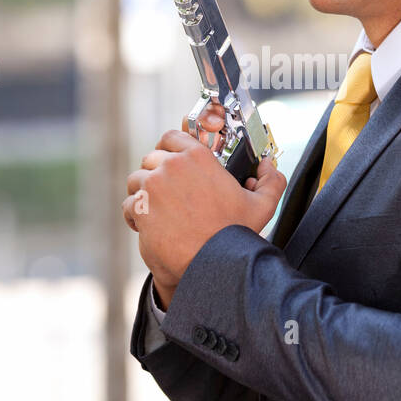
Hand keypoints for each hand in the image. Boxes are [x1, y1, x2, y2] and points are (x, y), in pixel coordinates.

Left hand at [124, 103, 285, 308]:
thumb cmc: (235, 235)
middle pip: (151, 158)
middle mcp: (172, 166)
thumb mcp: (262, 205)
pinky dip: (134, 215)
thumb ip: (271, 181)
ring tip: (154, 209)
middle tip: (164, 191)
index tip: (170, 161)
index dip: (169, 148)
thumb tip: (269, 166)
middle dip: (155, 172)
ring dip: (142, 192)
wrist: (213, 263)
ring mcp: (153, 186)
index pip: (171, 137)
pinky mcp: (140, 208)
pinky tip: (147, 226)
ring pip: (136, 180)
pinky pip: (129, 204)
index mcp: (197, 157)